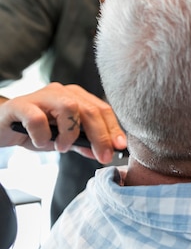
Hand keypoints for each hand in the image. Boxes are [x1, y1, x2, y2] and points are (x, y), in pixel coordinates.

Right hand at [0, 83, 126, 163]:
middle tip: (102, 156)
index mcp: (76, 97)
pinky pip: (37, 118)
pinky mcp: (20, 105)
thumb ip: (83, 144)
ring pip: (69, 108)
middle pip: (90, 110)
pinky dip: (42, 135)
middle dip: (100, 136)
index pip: (102, 110)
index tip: (120, 147)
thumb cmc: (34, 131)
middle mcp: (61, 92)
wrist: (0, 128)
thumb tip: (104, 152)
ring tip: (61, 147)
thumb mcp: (63, 140)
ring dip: (70, 133)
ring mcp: (41, 96)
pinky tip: (40, 142)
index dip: (113, 129)